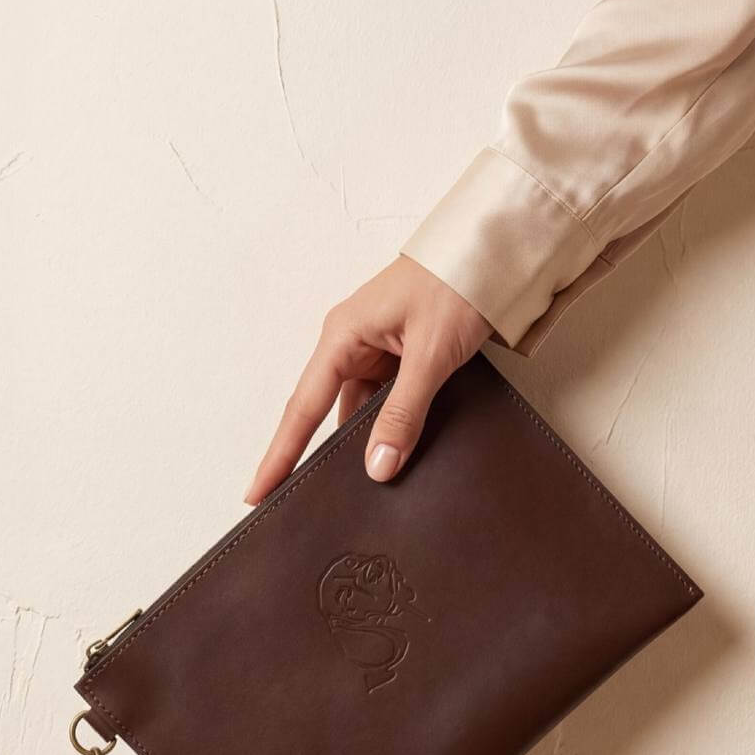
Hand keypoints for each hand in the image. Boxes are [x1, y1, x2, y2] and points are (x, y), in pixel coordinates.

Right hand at [244, 255, 492, 504]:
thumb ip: (404, 413)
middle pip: (325, 412)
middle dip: (319, 455)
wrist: (497, 249)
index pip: (302, 408)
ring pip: (359, 409)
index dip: (280, 454)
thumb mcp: (430, 355)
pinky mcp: (399, 355)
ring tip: (368, 481)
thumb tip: (378, 465)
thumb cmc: (458, 282)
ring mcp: (375, 349)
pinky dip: (392, 424)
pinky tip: (400, 448)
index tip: (257, 492)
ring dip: (368, 439)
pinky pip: (385, 400)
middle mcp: (350, 343)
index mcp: (342, 336)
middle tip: (312, 505)